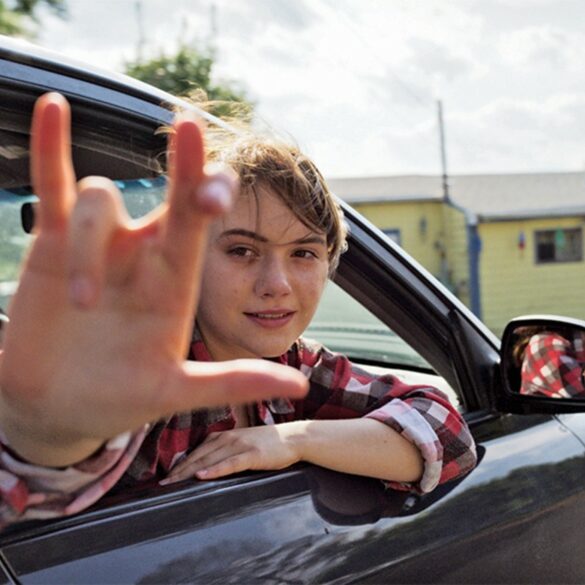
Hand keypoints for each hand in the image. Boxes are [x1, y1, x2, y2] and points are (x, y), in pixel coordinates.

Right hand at [0, 93, 307, 466]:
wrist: (59, 406)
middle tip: (192, 130)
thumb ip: (233, 382)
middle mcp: (143, 255)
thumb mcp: (176, 391)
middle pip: (169, 195)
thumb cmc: (121, 399)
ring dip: (88, 246)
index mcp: (175, 282)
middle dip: (184, 167)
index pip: (201, 227)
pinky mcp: (52, 244)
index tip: (222, 185)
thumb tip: (299, 385)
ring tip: (80, 304)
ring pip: (100, 202)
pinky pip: (52, 186)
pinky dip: (50, 147)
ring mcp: (100, 245)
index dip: (212, 195)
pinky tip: (52, 107)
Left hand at [161, 423, 305, 483]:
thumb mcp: (242, 443)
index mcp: (224, 435)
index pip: (196, 450)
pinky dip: (215, 469)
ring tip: (174, 482)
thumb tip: (205, 466)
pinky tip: (203, 475)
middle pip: (198, 455)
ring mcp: (240, 444)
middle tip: (163, 483)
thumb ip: (224, 450)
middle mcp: (229, 437)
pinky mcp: (252, 454)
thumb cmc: (268, 443)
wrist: (294, 437)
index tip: (166, 475)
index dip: (180, 463)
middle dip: (179, 470)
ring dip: (190, 471)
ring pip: (209, 459)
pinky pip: (230, 463)